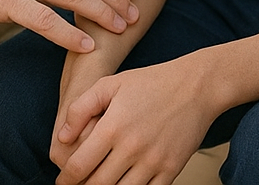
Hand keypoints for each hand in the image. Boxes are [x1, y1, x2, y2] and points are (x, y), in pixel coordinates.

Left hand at [53, 59, 216, 184]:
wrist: (196, 86)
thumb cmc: (152, 83)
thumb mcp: (110, 84)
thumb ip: (80, 109)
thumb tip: (62, 137)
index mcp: (113, 127)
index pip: (79, 166)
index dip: (66, 179)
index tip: (63, 181)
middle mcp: (132, 147)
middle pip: (97, 184)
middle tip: (79, 184)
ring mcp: (153, 161)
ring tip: (101, 184)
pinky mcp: (171, 169)